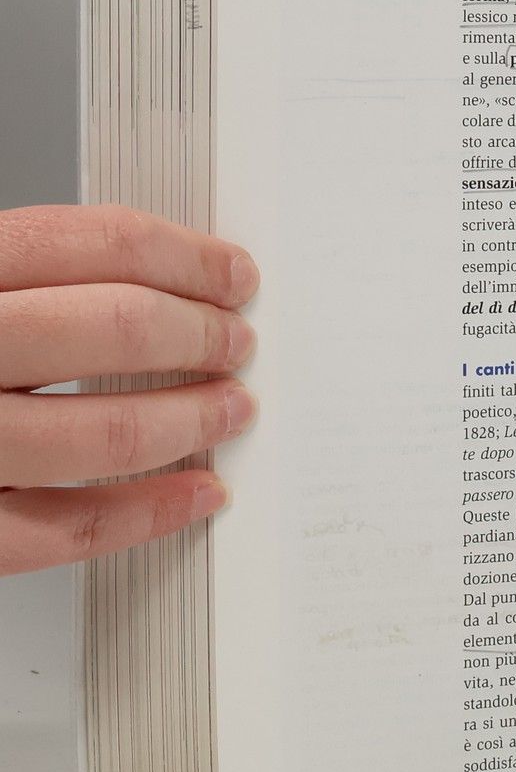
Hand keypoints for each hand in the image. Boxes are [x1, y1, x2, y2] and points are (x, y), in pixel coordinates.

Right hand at [0, 206, 257, 576]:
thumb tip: (154, 279)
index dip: (186, 257)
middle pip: (111, 328)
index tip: (234, 275)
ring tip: (229, 411)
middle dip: (200, 336)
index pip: (93, 242)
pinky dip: (145, 515)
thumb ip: (21, 277)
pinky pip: (62, 529)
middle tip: (238, 344)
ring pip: (99, 434)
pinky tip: (193, 495)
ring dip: (189, 421)